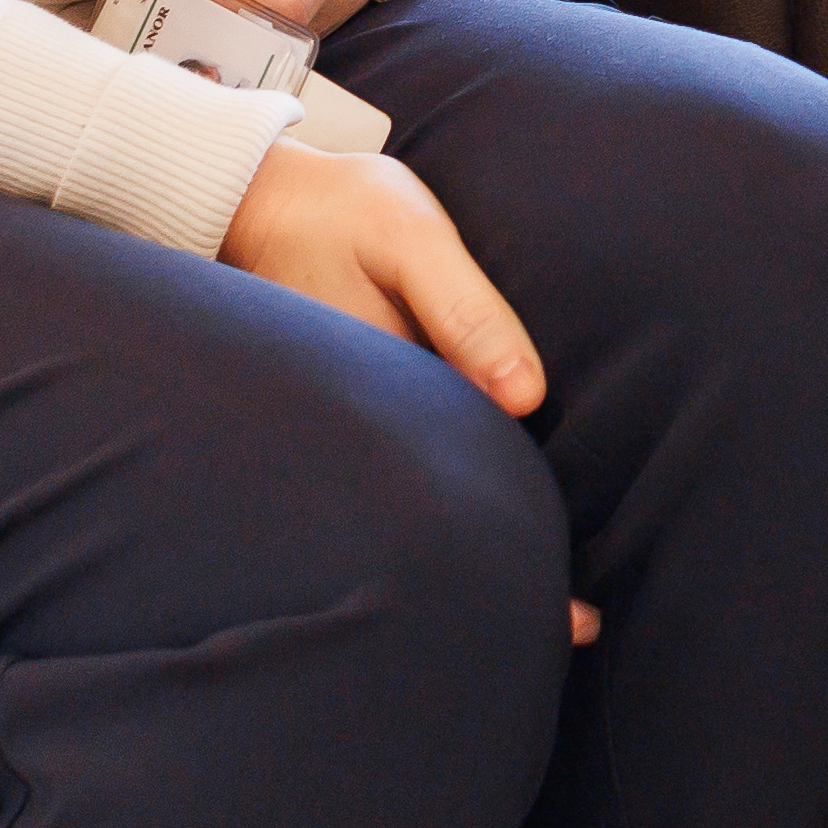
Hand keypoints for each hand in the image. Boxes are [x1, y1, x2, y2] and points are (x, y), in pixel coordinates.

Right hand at [217, 147, 600, 642]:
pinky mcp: (354, 399)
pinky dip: (446, 479)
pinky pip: (406, 450)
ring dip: (473, 532)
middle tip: (577, 632)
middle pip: (442, 507)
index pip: (469, 483)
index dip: (517, 549)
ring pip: (423, 486)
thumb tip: (524, 394)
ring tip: (543, 608)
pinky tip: (484, 503)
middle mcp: (365, 422)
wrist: (249, 195)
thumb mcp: (408, 238)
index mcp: (388, 392)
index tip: (573, 616)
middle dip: (499, 572)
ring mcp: (356, 415)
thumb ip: (466, 309)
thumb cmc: (341, 209)